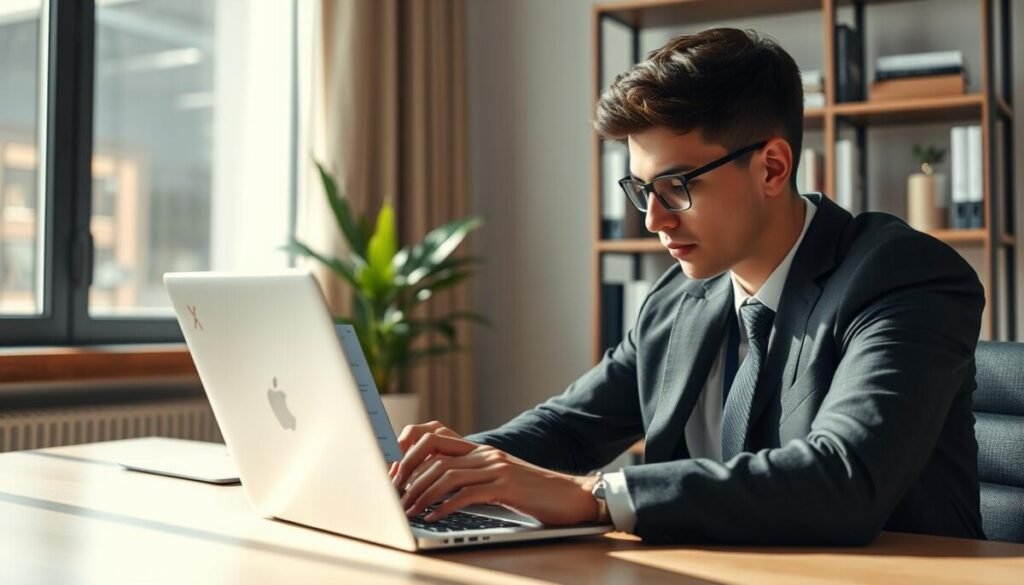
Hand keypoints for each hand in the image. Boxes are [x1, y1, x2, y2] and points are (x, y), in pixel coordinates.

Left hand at [390, 422, 599, 525]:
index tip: (395, 478)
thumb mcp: (499, 481)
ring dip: (422, 495)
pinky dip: (445, 507)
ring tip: (410, 512)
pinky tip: (435, 518)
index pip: (434, 441)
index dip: (409, 456)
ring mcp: (497, 469)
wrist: (572, 496)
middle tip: (395, 499)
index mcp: (481, 451)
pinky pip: (467, 494)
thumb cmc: (535, 494)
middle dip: (409, 479)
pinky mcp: (506, 487)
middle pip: (434, 458)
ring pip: (446, 475)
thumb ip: (473, 480)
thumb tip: (438, 492)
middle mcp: (486, 455)